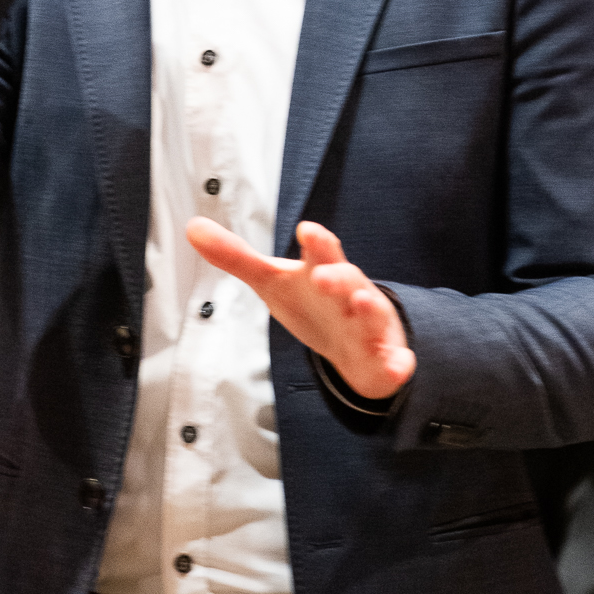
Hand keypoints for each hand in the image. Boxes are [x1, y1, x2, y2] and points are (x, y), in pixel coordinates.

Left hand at [186, 218, 416, 400]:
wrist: (356, 344)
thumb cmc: (314, 304)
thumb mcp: (273, 282)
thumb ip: (237, 257)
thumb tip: (192, 227)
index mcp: (323, 273)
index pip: (321, 253)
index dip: (317, 242)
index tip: (307, 230)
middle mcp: (349, 294)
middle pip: (348, 280)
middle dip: (338, 276)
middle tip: (323, 275)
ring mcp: (369, 325)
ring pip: (371, 315)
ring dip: (368, 309)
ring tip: (362, 302)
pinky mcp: (384, 356)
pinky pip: (395, 360)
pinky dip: (399, 363)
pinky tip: (401, 367)